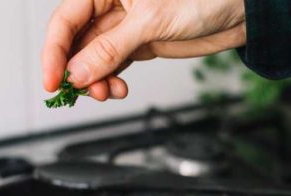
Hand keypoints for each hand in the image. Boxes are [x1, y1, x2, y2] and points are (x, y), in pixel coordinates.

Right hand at [42, 0, 245, 100]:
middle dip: (77, 71)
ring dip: (95, 81)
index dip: (54, 52)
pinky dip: (111, 80)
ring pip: (93, 59)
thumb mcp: (150, 21)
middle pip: (76, 43)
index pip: (66, 20)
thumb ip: (110, 48)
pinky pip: (113, 66)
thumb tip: (78, 72)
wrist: (236, 11)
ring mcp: (124, 27)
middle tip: (84, 92)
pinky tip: (117, 88)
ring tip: (106, 92)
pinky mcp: (137, 44)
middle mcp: (110, 5)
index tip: (54, 81)